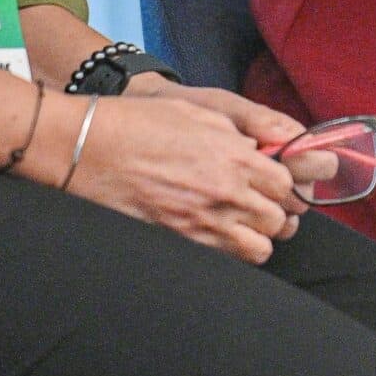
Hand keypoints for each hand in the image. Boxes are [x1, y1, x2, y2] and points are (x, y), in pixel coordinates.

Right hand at [51, 92, 308, 262]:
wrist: (90, 150)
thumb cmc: (139, 124)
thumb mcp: (197, 114)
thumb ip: (234, 136)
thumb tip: (255, 151)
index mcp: (234, 156)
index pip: (285, 183)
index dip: (281, 184)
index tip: (270, 182)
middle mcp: (225, 192)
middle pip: (277, 219)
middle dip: (273, 213)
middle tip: (257, 204)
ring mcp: (203, 223)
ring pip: (259, 248)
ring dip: (255, 237)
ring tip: (240, 225)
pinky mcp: (181, 243)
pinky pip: (225, 261)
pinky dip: (229, 253)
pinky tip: (216, 236)